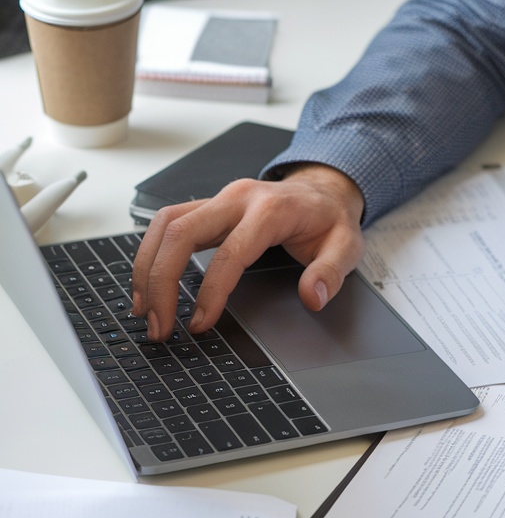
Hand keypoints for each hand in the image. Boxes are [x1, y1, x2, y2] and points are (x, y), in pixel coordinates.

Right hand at [131, 164, 364, 340]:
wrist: (323, 190)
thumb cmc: (329, 220)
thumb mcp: (346, 246)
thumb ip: (330, 273)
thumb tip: (311, 297)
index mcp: (270, 210)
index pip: (229, 253)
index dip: (210, 292)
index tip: (200, 324)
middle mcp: (237, 198)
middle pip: (181, 232)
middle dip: (161, 282)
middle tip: (159, 326)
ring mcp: (219, 198)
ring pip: (165, 224)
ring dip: (147, 268)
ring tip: (144, 310)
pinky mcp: (208, 206)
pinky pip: (168, 224)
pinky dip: (152, 254)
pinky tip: (149, 285)